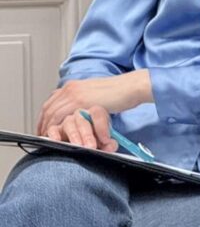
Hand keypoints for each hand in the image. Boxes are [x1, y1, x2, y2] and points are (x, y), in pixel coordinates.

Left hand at [36, 71, 151, 134]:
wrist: (130, 87)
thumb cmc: (119, 92)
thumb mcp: (96, 94)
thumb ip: (84, 101)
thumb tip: (78, 113)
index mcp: (74, 85)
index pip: (52, 102)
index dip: (45, 116)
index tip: (44, 127)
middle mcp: (70, 88)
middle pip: (48, 108)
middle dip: (42, 124)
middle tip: (42, 137)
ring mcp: (74, 94)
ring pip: (51, 113)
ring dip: (47, 128)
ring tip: (48, 141)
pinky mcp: (79, 102)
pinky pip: (60, 117)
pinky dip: (55, 128)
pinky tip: (56, 137)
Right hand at [42, 106, 117, 152]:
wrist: (84, 141)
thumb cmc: (96, 138)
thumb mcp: (105, 140)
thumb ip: (110, 144)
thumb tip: (110, 147)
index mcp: (95, 112)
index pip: (98, 114)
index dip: (102, 127)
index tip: (106, 140)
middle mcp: (80, 114)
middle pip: (83, 120)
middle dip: (87, 134)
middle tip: (91, 146)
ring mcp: (67, 120)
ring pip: (69, 123)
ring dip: (73, 135)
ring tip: (78, 146)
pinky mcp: (56, 129)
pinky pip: (52, 129)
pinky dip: (53, 134)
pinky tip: (57, 141)